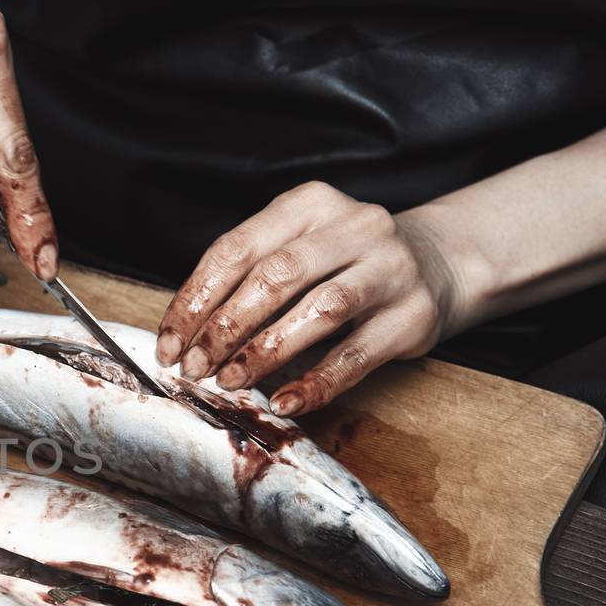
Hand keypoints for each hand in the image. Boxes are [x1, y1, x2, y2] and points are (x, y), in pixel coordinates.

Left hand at [154, 183, 468, 415]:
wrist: (436, 262)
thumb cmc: (343, 262)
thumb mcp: (297, 246)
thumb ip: (248, 277)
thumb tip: (185, 335)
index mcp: (310, 204)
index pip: (237, 250)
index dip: (196, 301)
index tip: (170, 343)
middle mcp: (354, 227)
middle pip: (275, 277)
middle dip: (224, 328)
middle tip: (195, 368)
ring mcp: (390, 268)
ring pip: (318, 309)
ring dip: (265, 352)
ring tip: (229, 381)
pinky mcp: (413, 315)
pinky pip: (356, 355)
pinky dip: (316, 383)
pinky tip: (284, 401)